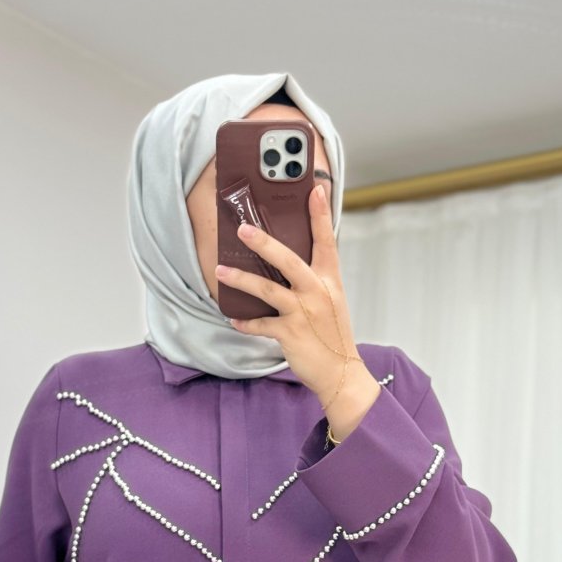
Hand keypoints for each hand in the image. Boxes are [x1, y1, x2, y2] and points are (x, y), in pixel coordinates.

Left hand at [213, 182, 368, 404]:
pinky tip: (234, 319)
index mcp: (330, 280)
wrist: (340, 372)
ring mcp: (303, 313)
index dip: (321, 215)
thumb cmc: (333, 334)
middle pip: (288, 261)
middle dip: (264, 243)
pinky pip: (261, 324)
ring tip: (221, 270)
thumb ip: (315, 280)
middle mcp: (317, 292)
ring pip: (267, 290)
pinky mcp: (289, 334)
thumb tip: (288, 263)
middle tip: (243, 229)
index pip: (326, 241)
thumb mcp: (331, 301)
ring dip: (241, 279)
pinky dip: (246, 322)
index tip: (316, 189)